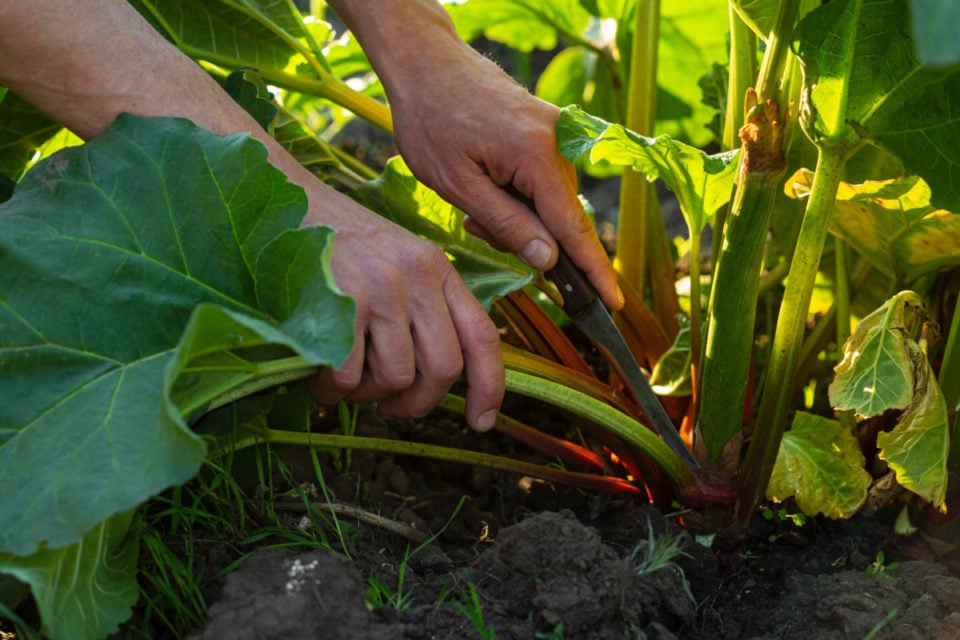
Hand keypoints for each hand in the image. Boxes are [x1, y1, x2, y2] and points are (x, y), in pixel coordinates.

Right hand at [302, 189, 503, 430]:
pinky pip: (350, 377)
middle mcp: (417, 275)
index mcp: (436, 268)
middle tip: (388, 407)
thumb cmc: (335, 244)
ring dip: (365, 393)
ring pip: (395, 377)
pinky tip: (317, 373)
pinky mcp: (342, 301)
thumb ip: (422, 306)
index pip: (481, 335)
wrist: (280, 204)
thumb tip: (434, 377)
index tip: (482, 422)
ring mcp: (381, 287)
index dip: (489, 386)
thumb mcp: (394, 260)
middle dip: (416, 403)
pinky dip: (331, 390)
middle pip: (443, 368)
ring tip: (341, 375)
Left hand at [388, 45, 623, 310]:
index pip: (573, 229)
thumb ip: (506, 224)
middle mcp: (558, 142)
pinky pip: (542, 180)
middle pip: (559, 218)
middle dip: (526, 238)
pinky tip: (485, 185)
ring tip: (472, 201)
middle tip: (476, 226)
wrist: (426, 62)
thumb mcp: (457, 184)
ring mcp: (556, 132)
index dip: (593, 271)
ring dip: (516, 215)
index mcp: (537, 156)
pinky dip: (517, 195)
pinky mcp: (548, 129)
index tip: (613, 305)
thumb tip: (549, 260)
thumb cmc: (431, 120)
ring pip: (549, 202)